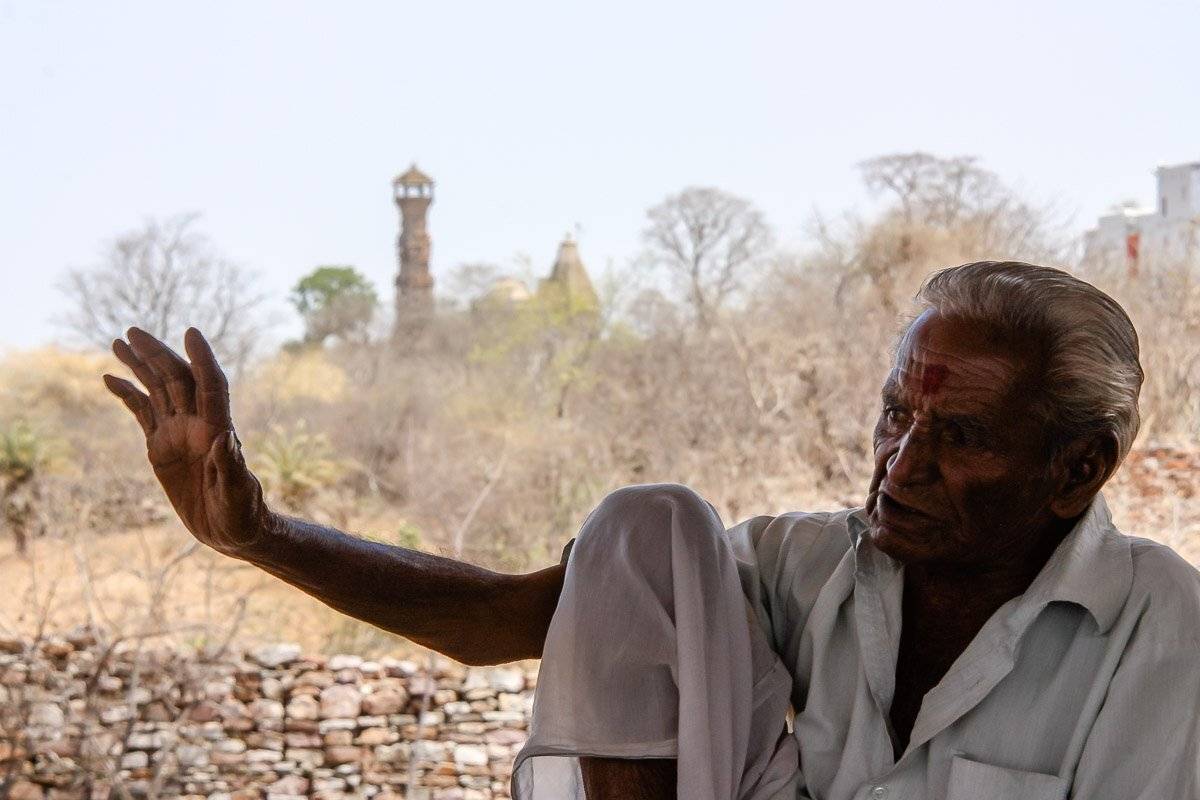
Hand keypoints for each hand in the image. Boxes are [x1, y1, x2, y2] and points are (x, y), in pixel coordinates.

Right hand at [102, 326, 272, 558]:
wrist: (231, 530)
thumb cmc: (242, 513)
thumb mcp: (238, 493)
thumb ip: (231, 467)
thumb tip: (226, 437)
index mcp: (218, 430)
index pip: (212, 386)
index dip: (203, 359)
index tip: (192, 333)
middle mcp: (198, 424)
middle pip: (177, 379)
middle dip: (157, 354)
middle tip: (133, 331)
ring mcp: (178, 433)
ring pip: (158, 390)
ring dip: (140, 365)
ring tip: (118, 342)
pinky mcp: (162, 446)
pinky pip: (143, 412)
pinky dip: (128, 394)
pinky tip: (111, 377)